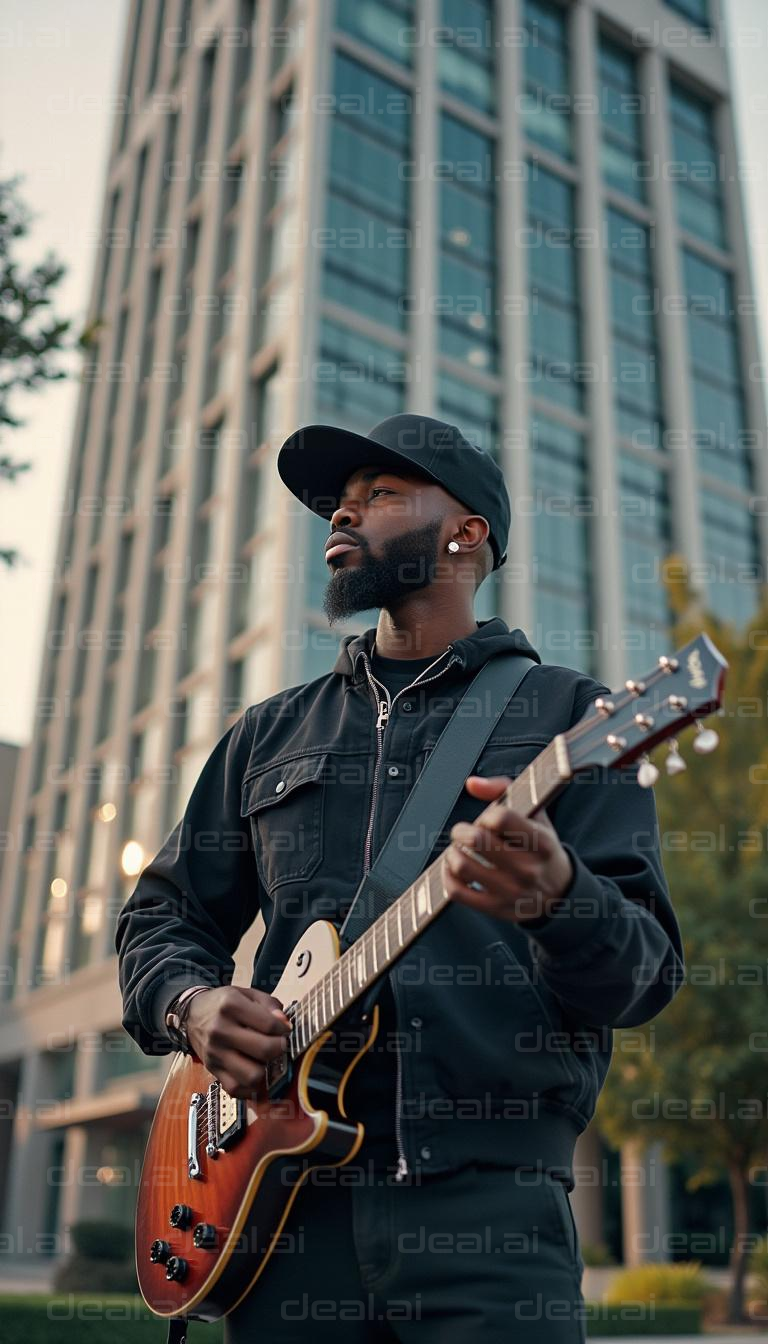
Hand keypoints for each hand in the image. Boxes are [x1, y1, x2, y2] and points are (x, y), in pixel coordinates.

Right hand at [185, 986, 291, 1098]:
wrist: (192, 1014)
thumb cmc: (224, 1004)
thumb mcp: (246, 993)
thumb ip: (269, 1004)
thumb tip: (285, 1024)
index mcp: (230, 1006)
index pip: (269, 1025)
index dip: (284, 1029)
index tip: (284, 1029)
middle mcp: (220, 1030)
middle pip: (264, 1050)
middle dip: (280, 1048)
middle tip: (279, 1044)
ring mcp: (215, 1053)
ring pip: (252, 1075)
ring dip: (266, 1070)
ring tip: (266, 1060)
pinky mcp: (212, 1070)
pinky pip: (236, 1089)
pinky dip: (250, 1088)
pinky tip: (254, 1073)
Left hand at [443, 775, 573, 923]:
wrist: (559, 891)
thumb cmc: (540, 847)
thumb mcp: (535, 815)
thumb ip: (504, 790)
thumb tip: (471, 783)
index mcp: (541, 842)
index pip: (501, 818)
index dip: (487, 815)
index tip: (488, 820)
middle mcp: (528, 869)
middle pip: (477, 840)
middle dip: (461, 831)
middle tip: (464, 832)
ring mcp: (512, 892)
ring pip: (462, 866)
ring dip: (452, 852)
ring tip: (459, 849)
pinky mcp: (496, 909)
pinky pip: (457, 892)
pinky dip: (447, 876)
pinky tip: (453, 868)